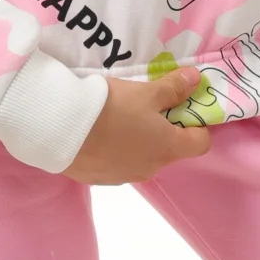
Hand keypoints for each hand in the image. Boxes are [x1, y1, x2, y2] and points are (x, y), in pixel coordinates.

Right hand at [63, 64, 216, 185]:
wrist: (59, 128)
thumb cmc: (111, 107)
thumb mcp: (146, 92)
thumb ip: (173, 88)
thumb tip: (196, 79)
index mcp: (168, 149)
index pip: (200, 143)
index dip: (196, 124)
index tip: (182, 107)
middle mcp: (150, 169)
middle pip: (168, 149)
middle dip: (162, 128)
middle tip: (143, 105)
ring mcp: (123, 177)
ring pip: (140, 156)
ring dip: (136, 140)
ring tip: (115, 118)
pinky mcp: (99, 179)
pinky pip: (115, 163)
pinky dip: (113, 149)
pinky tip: (97, 132)